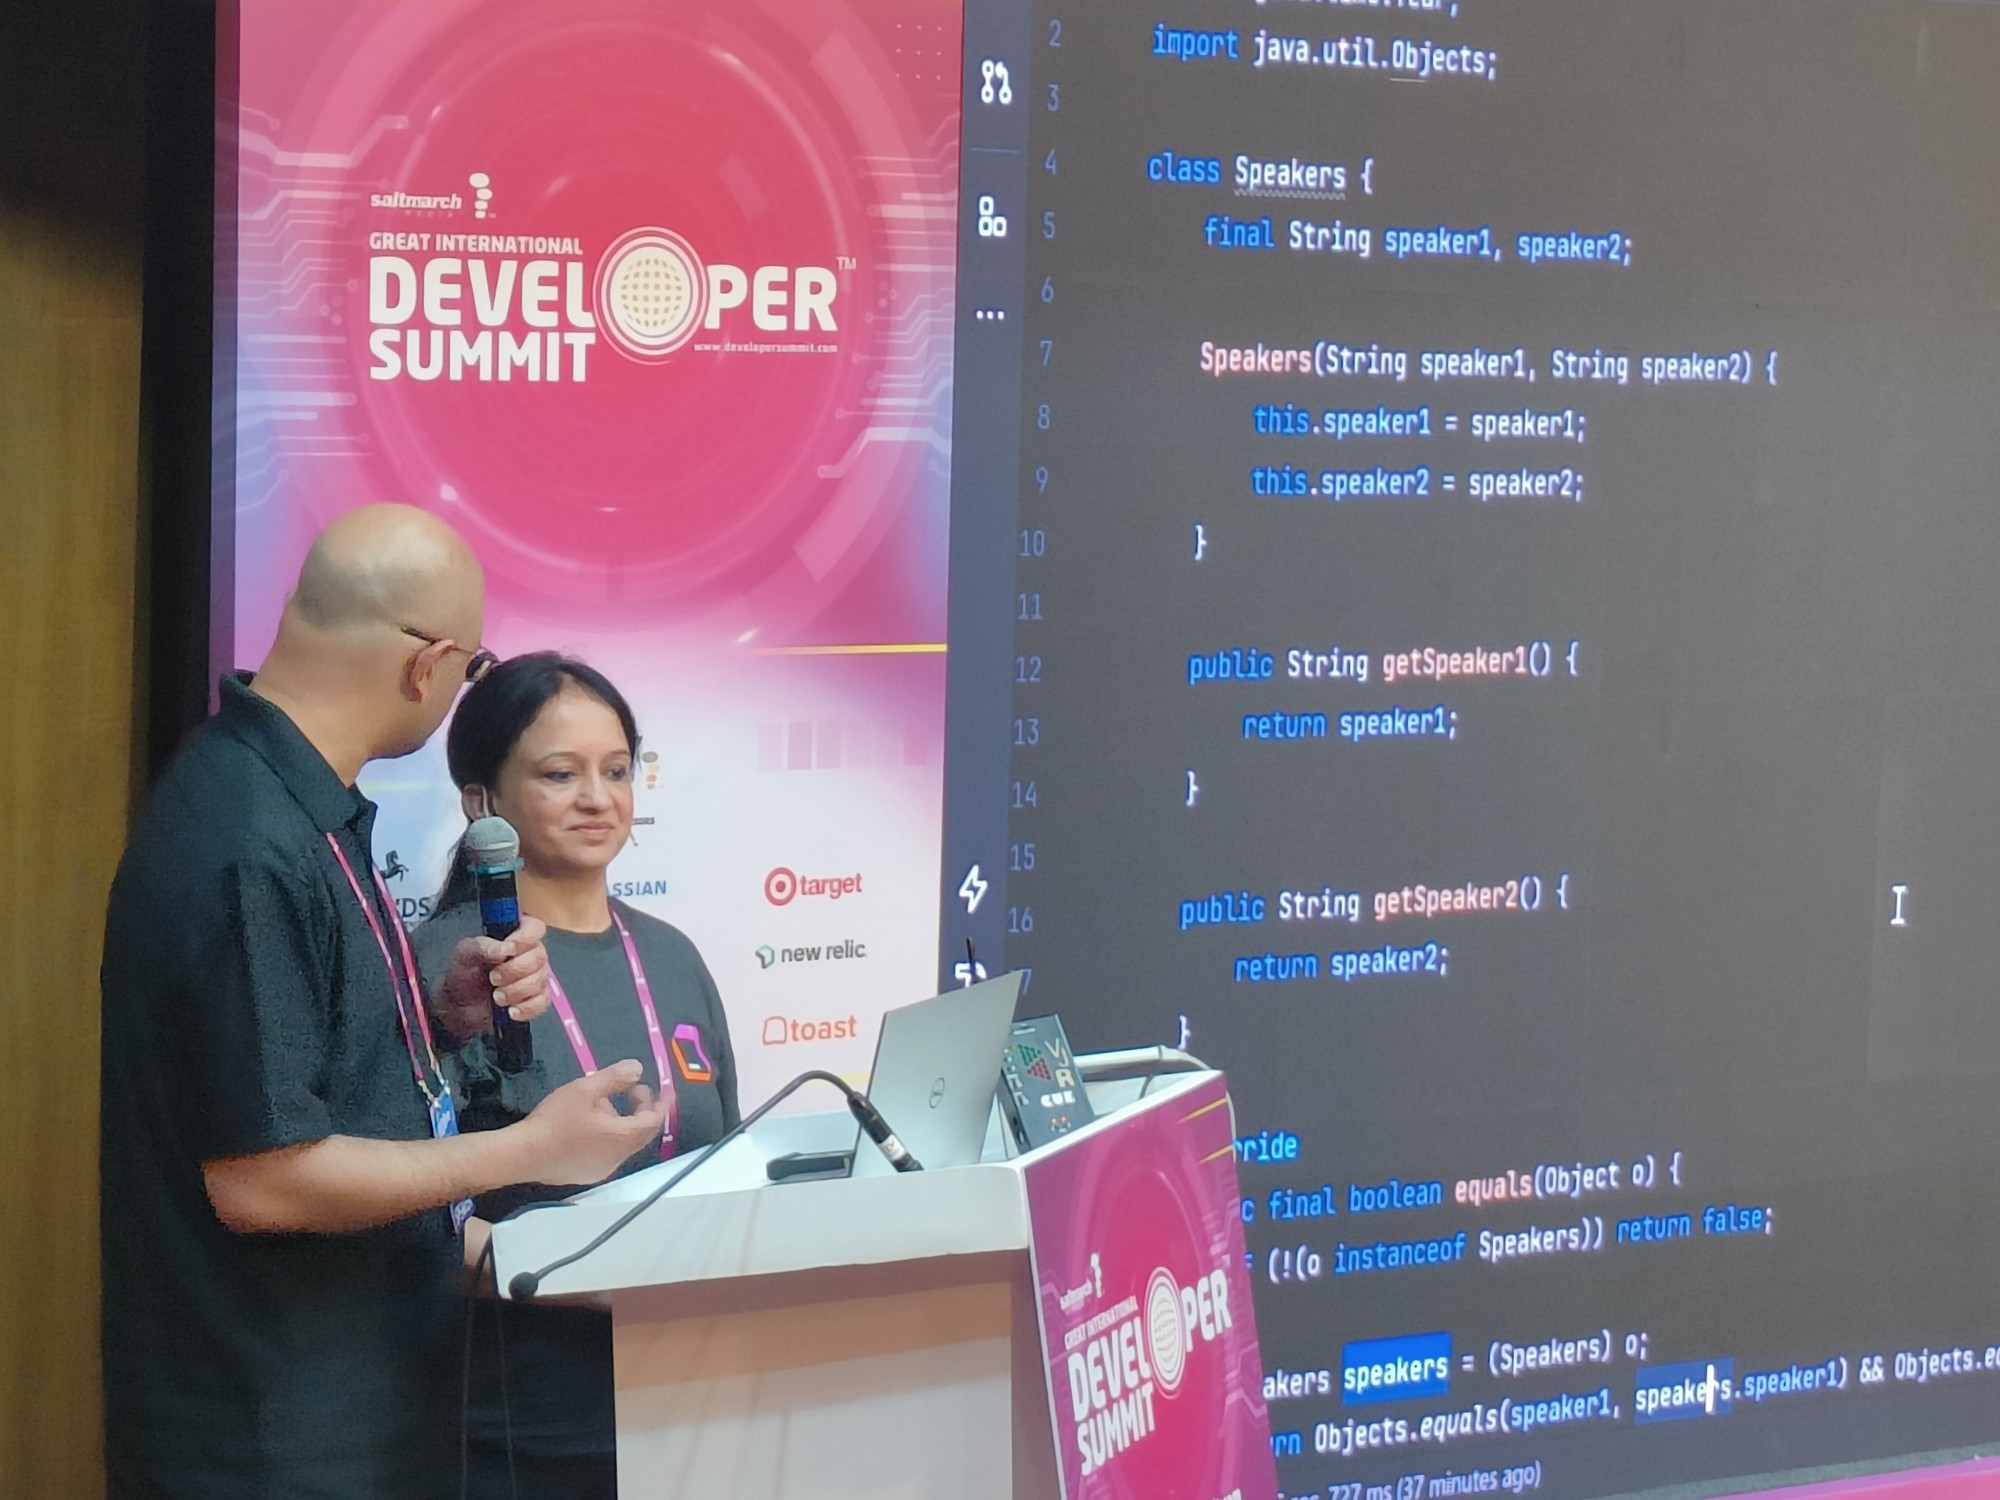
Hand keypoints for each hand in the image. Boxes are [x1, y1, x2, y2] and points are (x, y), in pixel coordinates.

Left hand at [434, 916, 550, 1042]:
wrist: (460, 1007)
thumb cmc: (464, 975)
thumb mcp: (466, 954)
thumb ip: (484, 947)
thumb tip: (507, 948)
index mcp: (515, 937)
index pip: (535, 928)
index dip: (525, 938)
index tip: (509, 951)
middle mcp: (530, 954)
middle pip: (539, 957)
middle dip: (513, 971)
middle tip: (493, 978)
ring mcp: (537, 977)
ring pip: (539, 981)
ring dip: (515, 992)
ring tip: (496, 997)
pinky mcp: (537, 999)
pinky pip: (542, 1002)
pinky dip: (525, 1008)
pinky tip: (510, 1010)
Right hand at [517, 1060, 665, 1186]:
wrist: (522, 1154)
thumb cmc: (554, 1121)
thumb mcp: (585, 1089)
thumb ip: (614, 1078)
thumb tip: (637, 1069)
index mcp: (621, 1138)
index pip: (653, 1121)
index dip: (661, 1104)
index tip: (666, 1090)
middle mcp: (617, 1158)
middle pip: (641, 1134)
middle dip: (643, 1110)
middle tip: (635, 1091)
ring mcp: (602, 1169)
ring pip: (624, 1143)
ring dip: (625, 1122)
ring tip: (606, 1102)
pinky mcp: (587, 1174)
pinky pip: (609, 1153)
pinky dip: (611, 1135)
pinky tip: (591, 1124)